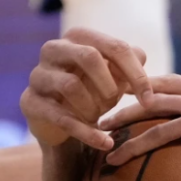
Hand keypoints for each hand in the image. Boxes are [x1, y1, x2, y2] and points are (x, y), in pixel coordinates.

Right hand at [19, 28, 152, 150]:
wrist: (59, 122)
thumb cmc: (90, 92)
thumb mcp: (114, 78)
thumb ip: (129, 64)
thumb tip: (141, 56)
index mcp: (77, 37)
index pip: (114, 47)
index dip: (136, 74)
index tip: (150, 100)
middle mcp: (53, 49)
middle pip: (89, 56)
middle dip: (110, 85)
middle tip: (116, 103)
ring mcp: (38, 75)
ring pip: (71, 85)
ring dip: (93, 106)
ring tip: (98, 116)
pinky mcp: (30, 102)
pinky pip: (61, 117)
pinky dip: (87, 133)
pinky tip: (105, 143)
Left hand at [101, 73, 180, 180]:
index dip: (162, 83)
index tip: (138, 90)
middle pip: (166, 84)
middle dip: (133, 89)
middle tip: (107, 100)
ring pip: (155, 104)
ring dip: (123, 115)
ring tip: (99, 126)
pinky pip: (160, 133)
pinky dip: (134, 144)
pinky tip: (115, 157)